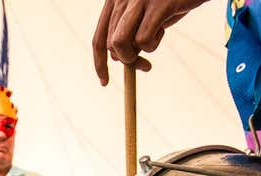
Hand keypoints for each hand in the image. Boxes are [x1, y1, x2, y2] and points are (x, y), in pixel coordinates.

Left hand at [93, 0, 207, 84]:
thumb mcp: (145, 15)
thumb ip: (129, 32)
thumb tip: (119, 59)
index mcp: (114, 0)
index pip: (98, 39)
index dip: (99, 63)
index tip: (104, 82)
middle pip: (110, 45)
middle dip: (127, 61)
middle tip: (146, 66)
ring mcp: (137, 0)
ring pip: (120, 43)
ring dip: (137, 54)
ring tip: (154, 41)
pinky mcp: (156, 5)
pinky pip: (142, 40)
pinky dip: (152, 44)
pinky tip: (163, 30)